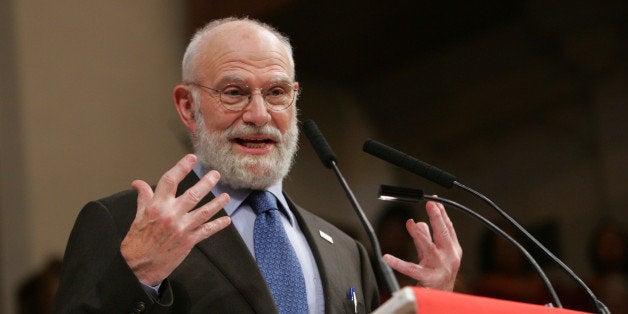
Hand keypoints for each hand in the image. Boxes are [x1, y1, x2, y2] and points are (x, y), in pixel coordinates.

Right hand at [120, 154, 231, 285]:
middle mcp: (171, 215)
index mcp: (156, 206)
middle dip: (207, 183)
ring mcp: (182, 228)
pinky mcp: (189, 241)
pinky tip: (226, 220)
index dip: (181, 167)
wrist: (138, 267)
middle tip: (216, 174)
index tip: (192, 158)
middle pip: (193, 194)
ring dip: (217, 203)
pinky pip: (207, 231)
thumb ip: (144, 197)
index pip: (170, 181)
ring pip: (204, 211)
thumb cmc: (137, 241)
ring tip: (226, 196)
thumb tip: (138, 183)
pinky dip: (218, 225)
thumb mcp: (138, 216)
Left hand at [383, 200, 461, 290]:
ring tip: (411, 223)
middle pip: (442, 235)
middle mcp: (449, 258)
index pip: (448, 228)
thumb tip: (418, 222)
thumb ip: (425, 238)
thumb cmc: (438, 274)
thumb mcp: (433, 254)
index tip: (434, 200)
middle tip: (430, 204)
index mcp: (453, 250)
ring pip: (429, 248)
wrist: (441, 297)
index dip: (442, 213)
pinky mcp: (428, 279)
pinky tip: (387, 257)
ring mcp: (440, 269)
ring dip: (420, 235)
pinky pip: (411, 269)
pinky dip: (398, 263)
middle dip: (437, 218)